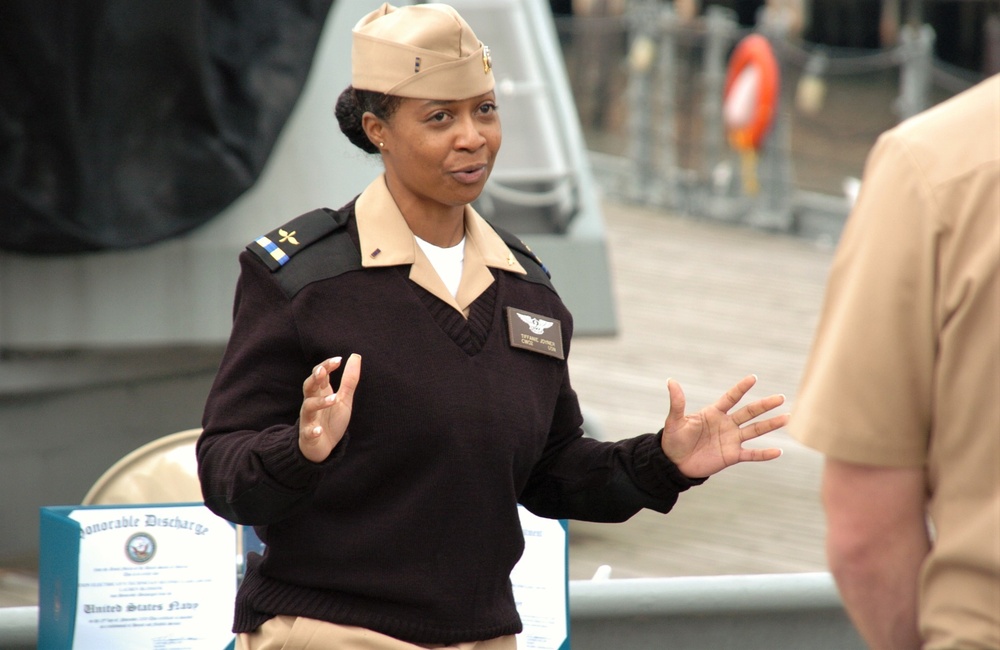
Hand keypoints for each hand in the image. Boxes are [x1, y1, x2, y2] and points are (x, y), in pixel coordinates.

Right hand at [298, 354, 360, 462]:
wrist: (322, 446)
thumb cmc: (331, 419)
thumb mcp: (343, 399)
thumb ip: (349, 380)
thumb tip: (355, 356)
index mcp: (320, 392)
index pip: (319, 374)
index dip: (326, 366)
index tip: (338, 360)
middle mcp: (312, 402)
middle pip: (309, 386)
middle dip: (315, 378)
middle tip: (323, 371)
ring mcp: (309, 418)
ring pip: (309, 406)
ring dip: (319, 402)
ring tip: (334, 398)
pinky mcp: (308, 435)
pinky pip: (308, 432)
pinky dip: (313, 430)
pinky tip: (318, 430)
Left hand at [660, 374, 784, 477]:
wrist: (674, 463)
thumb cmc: (673, 440)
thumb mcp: (675, 421)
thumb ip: (677, 402)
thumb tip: (671, 381)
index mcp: (714, 413)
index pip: (731, 398)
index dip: (741, 388)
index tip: (753, 378)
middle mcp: (726, 424)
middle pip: (749, 412)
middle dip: (764, 405)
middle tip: (780, 397)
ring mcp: (731, 440)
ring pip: (755, 430)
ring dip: (770, 425)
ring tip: (786, 417)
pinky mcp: (732, 456)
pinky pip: (752, 454)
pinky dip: (764, 454)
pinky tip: (778, 452)